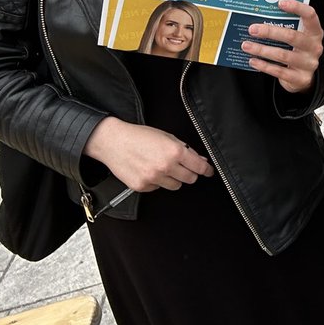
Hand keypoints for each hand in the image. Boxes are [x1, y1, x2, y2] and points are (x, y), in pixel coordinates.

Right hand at [84, 117, 213, 191]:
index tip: (209, 172)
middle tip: (182, 167)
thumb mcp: (167, 137)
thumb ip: (185, 150)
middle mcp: (166, 167)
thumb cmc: (139, 136)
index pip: (199, 167)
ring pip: (175, 186)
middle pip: (190, 179)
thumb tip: (200, 160)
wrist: (113, 142)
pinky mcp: (142, 186)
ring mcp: (154, 178)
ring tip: (162, 167)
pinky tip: (148, 170)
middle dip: (189, 173)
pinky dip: (157, 181)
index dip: (207, 170)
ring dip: (173, 178)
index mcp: (175, 152)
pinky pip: (158, 188)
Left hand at [244, 0, 323, 92]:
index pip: (310, 15)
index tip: (280, 2)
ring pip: (282, 55)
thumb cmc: (297, 50)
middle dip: (270, 32)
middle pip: (292, 36)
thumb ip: (287, 25)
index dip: (297, 7)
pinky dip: (263, 65)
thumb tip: (262, 12)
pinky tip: (252, 60)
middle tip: (252, 29)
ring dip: (261, 50)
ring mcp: (308, 63)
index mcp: (315, 32)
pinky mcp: (301, 78)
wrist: (305, 77)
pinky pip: (279, 71)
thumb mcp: (298, 36)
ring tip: (246, 45)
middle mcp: (314, 47)